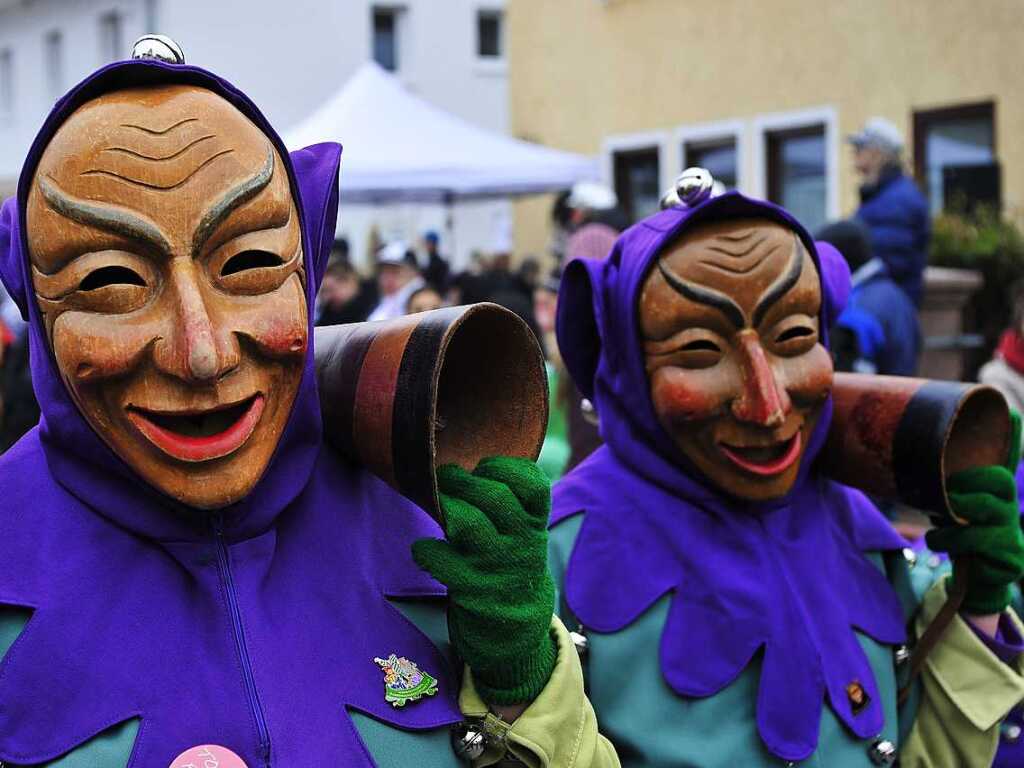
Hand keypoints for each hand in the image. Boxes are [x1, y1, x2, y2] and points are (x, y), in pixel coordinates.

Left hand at [412, 457, 556, 704]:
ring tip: (437, 504)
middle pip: (494, 497)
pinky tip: (426, 549)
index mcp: (536, 523)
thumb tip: (462, 462)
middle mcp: (522, 543)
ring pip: (468, 523)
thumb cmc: (510, 559)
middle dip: (462, 480)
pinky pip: (440, 560)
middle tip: (445, 478)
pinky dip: (426, 549)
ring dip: (446, 507)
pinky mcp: (471, 589)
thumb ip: (508, 496)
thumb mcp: (523, 529)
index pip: (533, 484)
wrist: (514, 623)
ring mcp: (496, 566)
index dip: (504, 467)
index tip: (485, 468)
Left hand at [925, 410, 1023, 614]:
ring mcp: (1014, 532)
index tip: (1010, 412)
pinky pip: (986, 545)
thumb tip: (902, 452)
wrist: (968, 579)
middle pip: (999, 480)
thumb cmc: (955, 534)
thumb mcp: (944, 505)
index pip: (1005, 458)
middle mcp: (1007, 506)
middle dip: (968, 484)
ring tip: (934, 529)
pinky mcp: (1012, 559)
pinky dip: (955, 544)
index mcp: (990, 491)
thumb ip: (936, 484)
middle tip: (946, 496)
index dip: (1010, 436)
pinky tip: (939, 543)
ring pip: (990, 513)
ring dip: (954, 522)